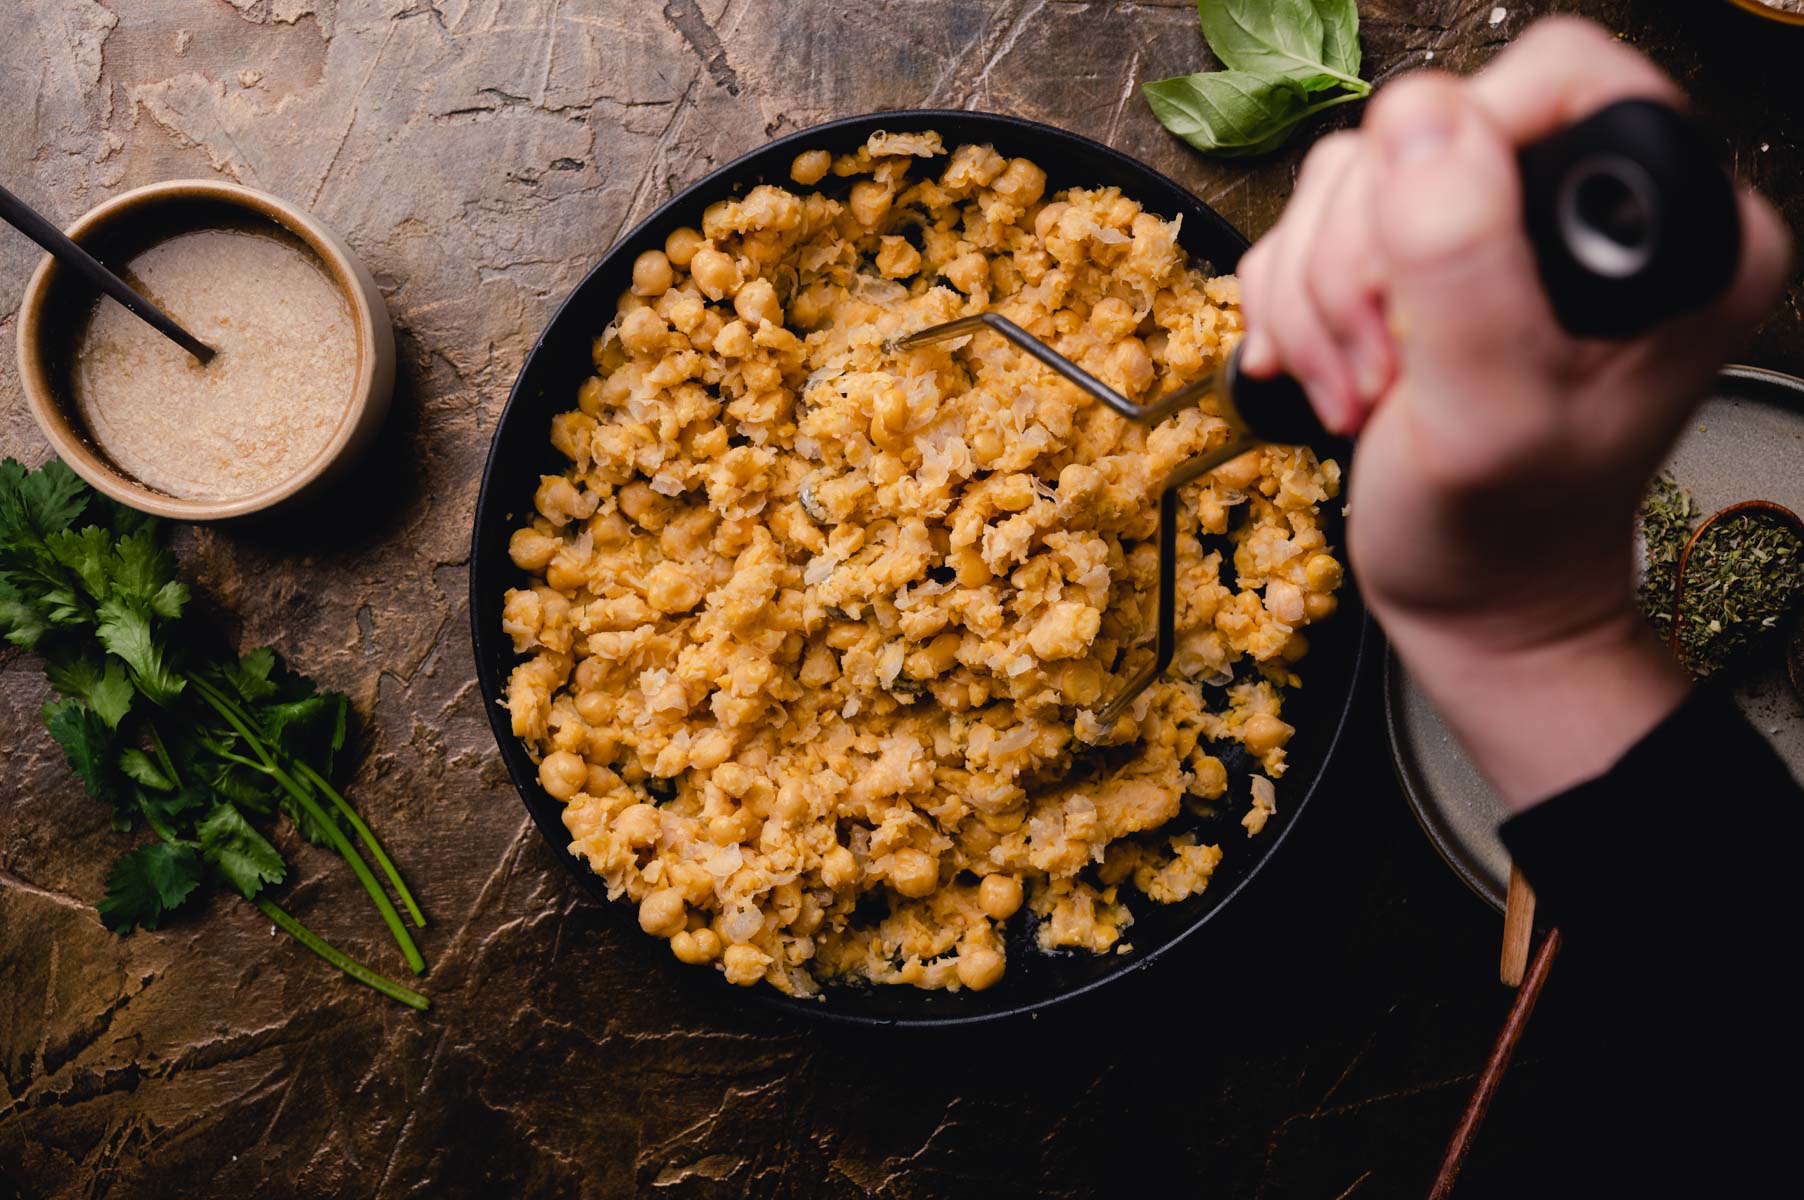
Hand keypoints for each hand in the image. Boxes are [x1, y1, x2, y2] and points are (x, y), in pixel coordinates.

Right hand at [1236, 18, 1789, 807]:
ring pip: (1355, 175)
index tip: (1411, 290)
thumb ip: (1461, 261)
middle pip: (1426, 127)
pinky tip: (1323, 372)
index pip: (1549, 79)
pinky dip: (1293, 302)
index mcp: (1667, 227)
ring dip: (1319, 291)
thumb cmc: (1500, 535)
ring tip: (1356, 389)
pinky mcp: (1424, 258)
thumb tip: (1416, 116)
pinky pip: (1315, 222)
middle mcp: (1586, 209)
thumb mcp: (1485, 412)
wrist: (1472, 602)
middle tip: (1380, 369)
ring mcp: (1497, 230)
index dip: (1453, 162)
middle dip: (1361, 261)